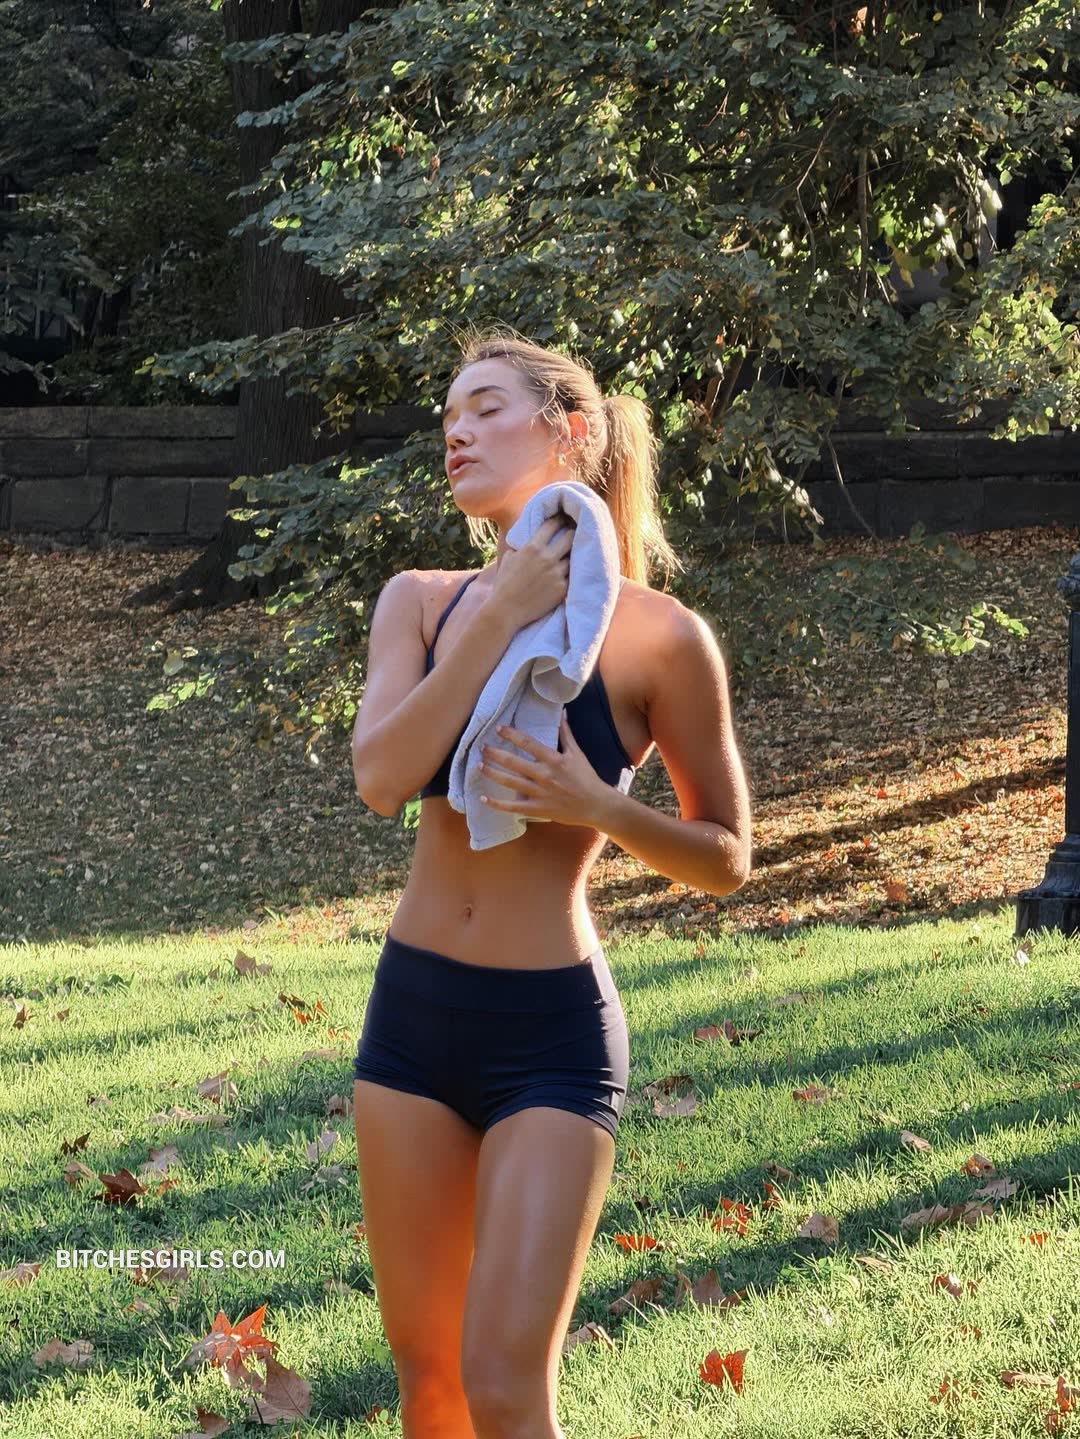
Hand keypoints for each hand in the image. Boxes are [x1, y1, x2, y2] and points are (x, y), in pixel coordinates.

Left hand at [477, 713, 607, 828]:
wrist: (595, 805)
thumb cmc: (586, 778)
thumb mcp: (577, 753)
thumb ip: (566, 733)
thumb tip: (562, 713)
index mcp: (553, 760)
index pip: (528, 744)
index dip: (511, 735)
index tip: (498, 729)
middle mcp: (544, 775)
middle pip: (513, 762)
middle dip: (495, 754)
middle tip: (482, 747)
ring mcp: (539, 793)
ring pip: (510, 782)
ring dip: (492, 773)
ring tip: (479, 766)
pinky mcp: (537, 809)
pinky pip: (513, 807)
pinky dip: (497, 804)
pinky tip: (483, 798)